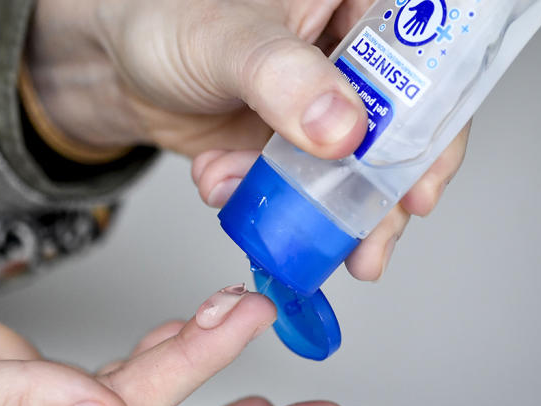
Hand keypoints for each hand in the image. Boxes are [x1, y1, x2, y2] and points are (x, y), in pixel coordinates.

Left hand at [27, 0, 470, 280]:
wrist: (109, 63)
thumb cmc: (164, 19)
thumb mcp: (228, 40)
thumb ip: (285, 81)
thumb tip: (343, 129)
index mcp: (354, 5)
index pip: (423, 66)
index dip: (431, 132)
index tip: (418, 189)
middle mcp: (347, 56)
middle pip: (397, 133)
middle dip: (376, 198)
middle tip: (368, 247)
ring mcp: (318, 106)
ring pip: (348, 172)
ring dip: (314, 212)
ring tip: (282, 228)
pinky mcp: (288, 146)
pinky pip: (299, 189)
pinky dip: (269, 203)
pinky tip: (222, 184)